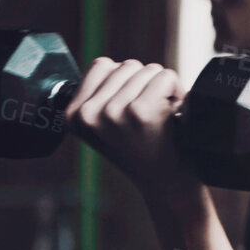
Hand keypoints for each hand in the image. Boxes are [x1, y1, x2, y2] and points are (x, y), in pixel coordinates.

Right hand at [61, 58, 197, 200]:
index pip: (102, 65)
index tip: (131, 111)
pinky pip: (166, 77)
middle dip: (146, 85)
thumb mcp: (106, 125)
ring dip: (163, 90)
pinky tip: (172, 117)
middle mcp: (87, 113)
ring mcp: (111, 112)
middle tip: (151, 118)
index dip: (127, 82)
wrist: (168, 184)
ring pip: (149, 69)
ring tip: (161, 119)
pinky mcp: (139, 112)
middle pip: (128, 65)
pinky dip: (177, 91)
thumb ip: (101, 95)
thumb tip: (109, 65)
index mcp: (73, 114)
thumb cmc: (144, 148)